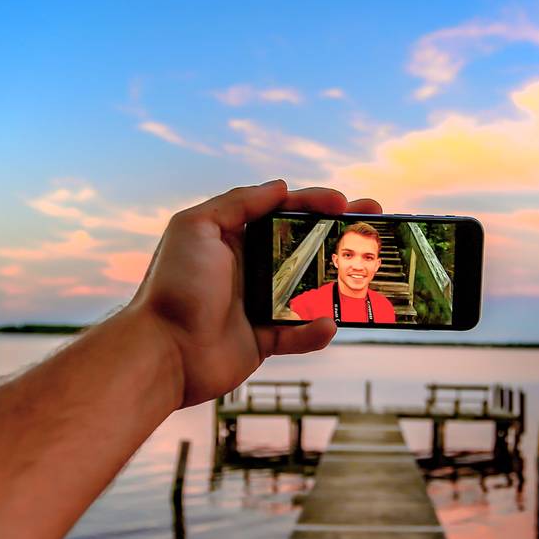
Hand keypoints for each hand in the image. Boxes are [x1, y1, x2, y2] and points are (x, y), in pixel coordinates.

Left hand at [130, 180, 381, 407]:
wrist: (162, 351)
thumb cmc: (175, 286)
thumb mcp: (197, 227)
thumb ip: (238, 203)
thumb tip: (281, 186)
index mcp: (234, 238)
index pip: (283, 214)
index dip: (316, 204)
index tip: (344, 202)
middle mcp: (249, 268)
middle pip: (305, 248)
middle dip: (342, 237)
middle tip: (377, 227)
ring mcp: (257, 305)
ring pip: (309, 291)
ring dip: (339, 282)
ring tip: (367, 274)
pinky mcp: (262, 341)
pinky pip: (298, 334)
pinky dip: (315, 331)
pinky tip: (328, 323)